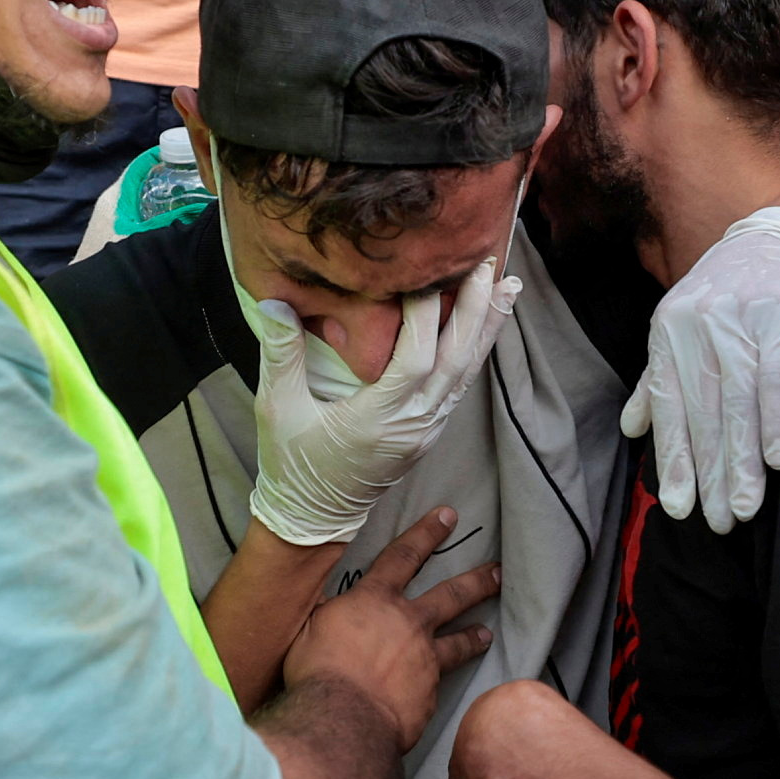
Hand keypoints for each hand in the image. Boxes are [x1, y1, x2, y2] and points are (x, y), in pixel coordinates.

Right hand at [250, 259, 520, 547]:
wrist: (313, 514)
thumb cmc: (292, 463)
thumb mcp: (276, 408)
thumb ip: (279, 354)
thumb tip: (273, 302)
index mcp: (377, 418)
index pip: (415, 359)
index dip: (424, 314)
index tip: (424, 270)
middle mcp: (413, 424)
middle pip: (456, 361)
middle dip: (474, 310)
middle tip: (488, 264)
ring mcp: (426, 429)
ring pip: (466, 373)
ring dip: (486, 328)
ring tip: (506, 286)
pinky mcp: (429, 431)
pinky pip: (460, 386)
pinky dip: (475, 352)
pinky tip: (484, 326)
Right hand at [282, 506, 501, 750]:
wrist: (343, 718)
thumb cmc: (317, 670)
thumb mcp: (309, 629)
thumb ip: (328, 614)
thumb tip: (330, 605)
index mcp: (375, 600)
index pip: (404, 556)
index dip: (426, 533)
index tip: (448, 516)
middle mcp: (408, 623)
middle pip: (450, 595)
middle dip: (476, 581)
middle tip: (498, 572)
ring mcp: (425, 658)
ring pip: (458, 640)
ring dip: (474, 635)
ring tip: (488, 633)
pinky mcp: (430, 692)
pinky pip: (440, 684)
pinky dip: (441, 684)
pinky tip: (441, 690)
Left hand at [621, 205, 779, 534]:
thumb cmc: (736, 284)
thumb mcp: (686, 321)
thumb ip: (659, 376)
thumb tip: (632, 429)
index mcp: (668, 330)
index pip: (669, 406)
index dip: (674, 460)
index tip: (679, 508)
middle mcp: (696, 324)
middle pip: (702, 413)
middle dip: (710, 473)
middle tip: (719, 522)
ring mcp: (739, 319)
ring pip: (737, 404)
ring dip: (743, 461)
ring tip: (746, 507)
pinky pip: (777, 377)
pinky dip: (778, 421)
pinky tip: (779, 460)